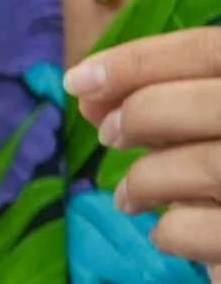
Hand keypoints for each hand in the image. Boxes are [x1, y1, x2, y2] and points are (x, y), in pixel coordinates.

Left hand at [67, 28, 220, 283]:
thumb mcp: (198, 137)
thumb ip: (158, 108)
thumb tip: (86, 91)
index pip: (214, 49)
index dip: (142, 60)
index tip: (77, 81)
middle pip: (218, 101)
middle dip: (144, 113)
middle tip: (109, 137)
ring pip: (211, 165)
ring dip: (147, 180)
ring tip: (130, 198)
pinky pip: (207, 229)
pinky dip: (171, 231)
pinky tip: (169, 235)